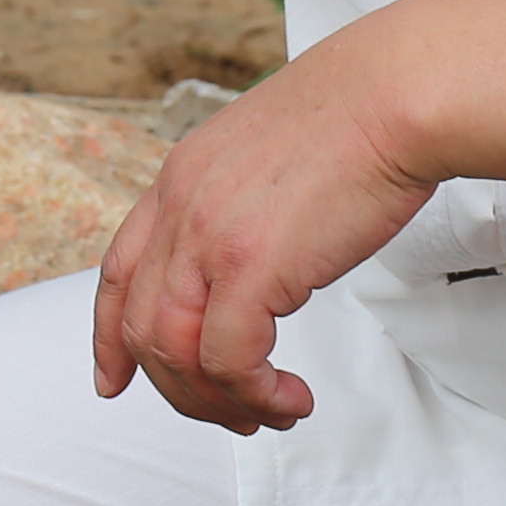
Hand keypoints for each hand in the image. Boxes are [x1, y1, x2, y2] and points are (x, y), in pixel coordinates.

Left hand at [86, 18, 443, 432]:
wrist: (397, 92)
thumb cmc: (359, 117)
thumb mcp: (268, 154)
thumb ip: (242, 203)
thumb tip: (262, 254)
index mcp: (178, 178)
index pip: (117, 272)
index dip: (108, 336)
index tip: (114, 379)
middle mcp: (180, 209)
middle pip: (142, 328)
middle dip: (178, 389)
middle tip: (227, 413)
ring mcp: (208, 239)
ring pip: (177, 354)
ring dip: (218, 401)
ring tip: (268, 413)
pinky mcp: (251, 267)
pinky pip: (230, 361)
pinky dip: (255, 394)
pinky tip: (291, 397)